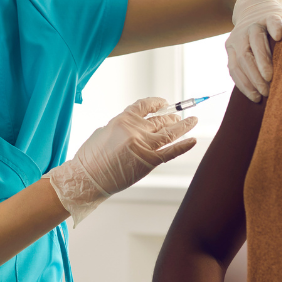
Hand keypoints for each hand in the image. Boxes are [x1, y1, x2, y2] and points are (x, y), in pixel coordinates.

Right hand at [48, 97, 197, 225]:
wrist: (87, 178)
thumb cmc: (91, 158)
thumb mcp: (105, 132)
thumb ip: (122, 127)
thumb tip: (136, 127)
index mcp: (123, 119)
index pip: (145, 105)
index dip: (157, 103)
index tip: (163, 103)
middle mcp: (135, 129)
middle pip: (160, 119)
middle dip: (171, 117)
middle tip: (179, 117)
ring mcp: (144, 145)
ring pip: (170, 132)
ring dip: (183, 125)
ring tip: (192, 121)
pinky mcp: (149, 161)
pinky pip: (171, 151)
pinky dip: (184, 145)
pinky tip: (193, 140)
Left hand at [225, 0, 281, 102]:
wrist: (259, 4)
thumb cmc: (256, 37)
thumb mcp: (246, 50)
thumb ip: (247, 66)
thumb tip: (256, 95)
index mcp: (232, 46)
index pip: (235, 68)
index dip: (244, 84)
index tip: (255, 98)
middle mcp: (241, 35)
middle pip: (244, 57)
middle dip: (254, 77)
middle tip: (265, 92)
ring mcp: (255, 24)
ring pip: (255, 42)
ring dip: (262, 61)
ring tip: (270, 77)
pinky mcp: (270, 15)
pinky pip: (272, 22)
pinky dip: (274, 29)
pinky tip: (279, 38)